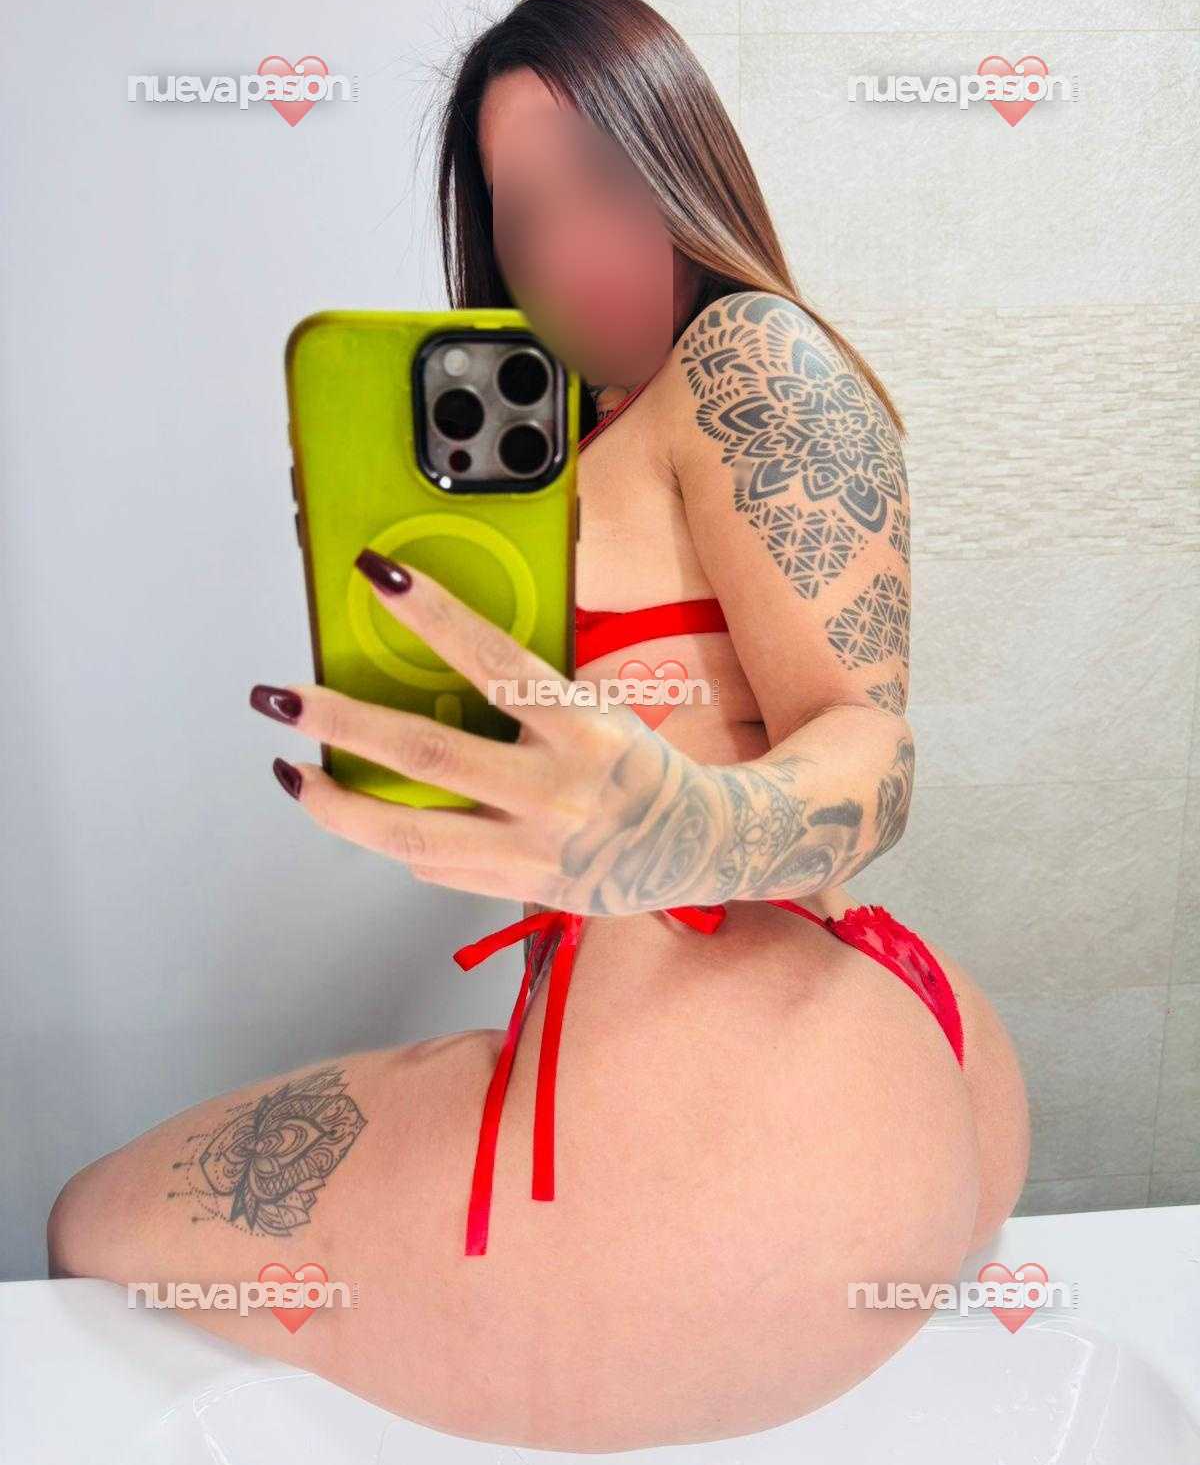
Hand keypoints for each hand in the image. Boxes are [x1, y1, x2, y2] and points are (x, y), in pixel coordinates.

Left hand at [249, 548, 725, 915]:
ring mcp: (533, 849)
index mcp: (581, 728)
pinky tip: (360, 812)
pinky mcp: (518, 888)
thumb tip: (434, 658)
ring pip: (413, 835)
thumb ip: (524, 697)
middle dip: (342, 722)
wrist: (697, 845)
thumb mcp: (595, 709)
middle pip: (429, 757)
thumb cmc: (636, 765)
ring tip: (294, 774)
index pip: (493, 660)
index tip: (375, 576)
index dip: (432, 614)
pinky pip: (433, 865)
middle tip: (280, 695)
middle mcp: (556, 791)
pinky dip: (388, 836)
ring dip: (338, 805)